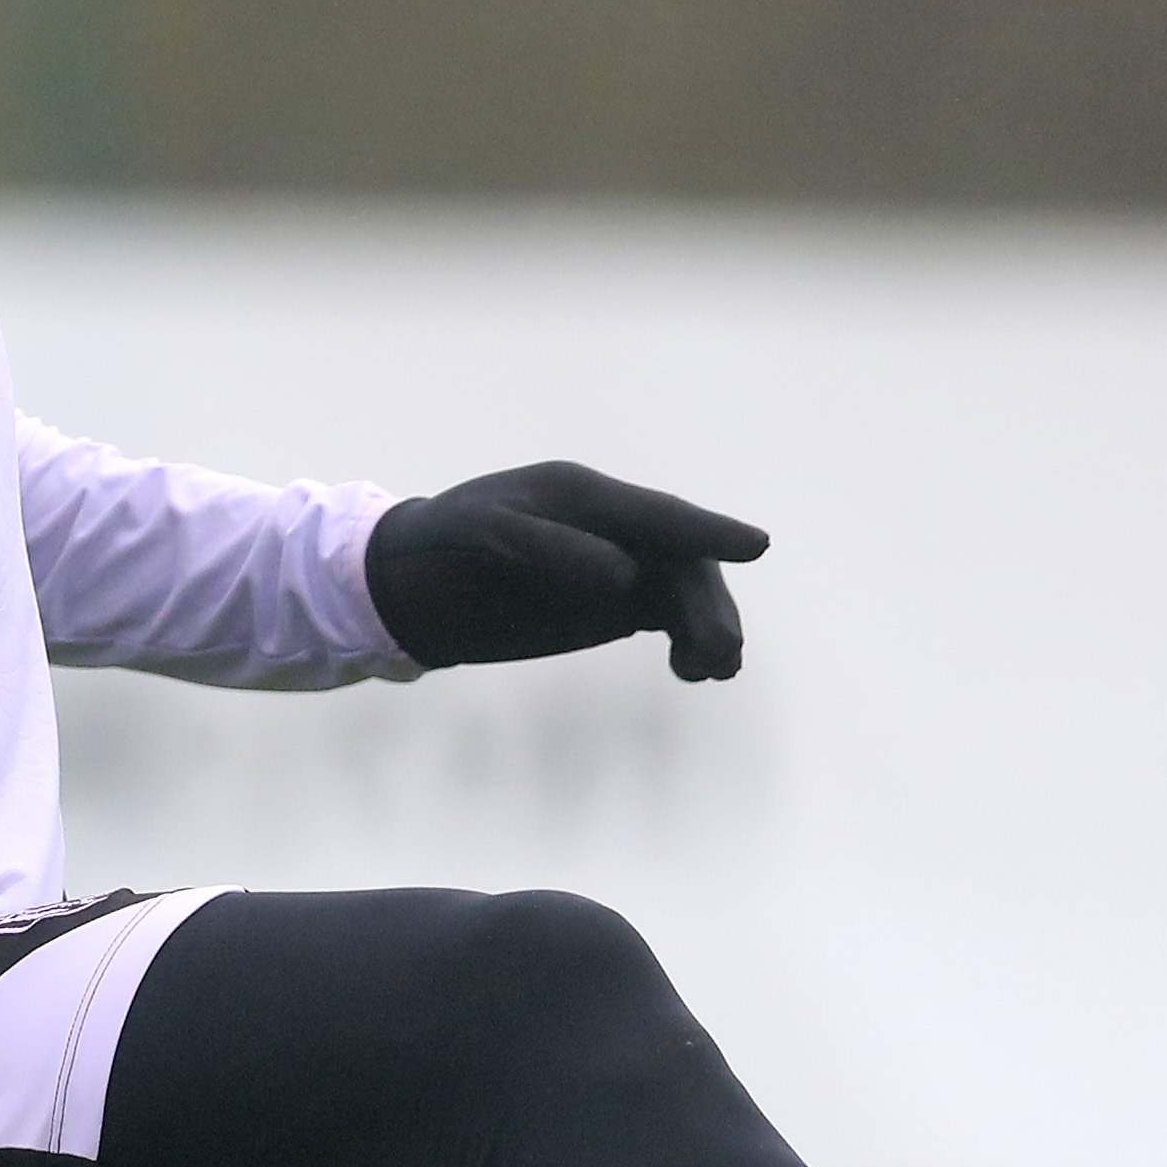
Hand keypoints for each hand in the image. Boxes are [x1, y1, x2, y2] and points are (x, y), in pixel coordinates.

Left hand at [365, 461, 770, 681]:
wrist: (409, 587)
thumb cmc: (441, 547)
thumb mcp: (483, 536)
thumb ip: (549, 549)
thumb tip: (624, 577)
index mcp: (582, 495)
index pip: (657, 515)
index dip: (708, 530)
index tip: (757, 545)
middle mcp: (611, 526)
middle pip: (682, 559)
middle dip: (709, 603)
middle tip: (718, 653)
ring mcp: (617, 565)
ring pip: (684, 593)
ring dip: (707, 628)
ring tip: (707, 670)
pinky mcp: (614, 605)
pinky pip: (669, 618)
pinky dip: (691, 642)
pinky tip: (699, 671)